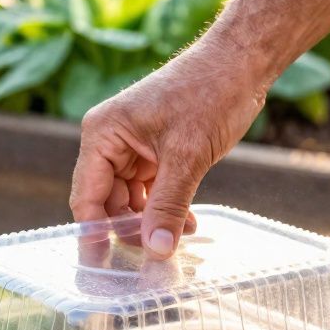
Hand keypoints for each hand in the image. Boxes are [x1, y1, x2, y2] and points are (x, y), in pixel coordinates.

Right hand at [68, 41, 268, 256]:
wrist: (242, 63)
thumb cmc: (209, 93)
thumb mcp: (187, 156)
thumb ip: (168, 206)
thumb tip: (156, 250)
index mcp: (102, 134)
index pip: (87, 196)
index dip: (95, 232)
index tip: (105, 265)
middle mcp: (110, 142)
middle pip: (106, 202)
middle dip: (130, 229)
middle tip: (153, 258)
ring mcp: (132, 148)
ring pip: (130, 201)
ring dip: (152, 222)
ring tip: (178, 239)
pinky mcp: (155, 152)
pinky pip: (151, 191)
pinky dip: (166, 208)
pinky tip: (186, 224)